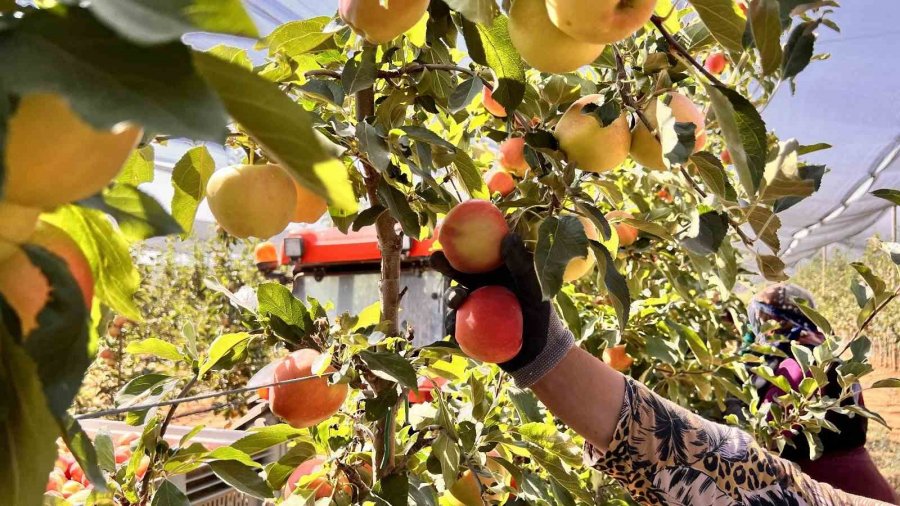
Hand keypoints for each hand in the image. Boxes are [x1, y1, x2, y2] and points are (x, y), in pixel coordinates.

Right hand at [430, 234, 574, 386]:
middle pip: (461, 273)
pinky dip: (452, 323)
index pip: (480, 255)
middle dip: (446, 265)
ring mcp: (477, 308)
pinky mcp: (471, 327)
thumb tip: (508, 237)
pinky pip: (456, 323)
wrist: (539, 353)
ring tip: (457, 302)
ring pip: (457, 298)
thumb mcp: (534, 288)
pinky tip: (454, 326)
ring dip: (453, 297)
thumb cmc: (541, 315)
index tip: (453, 235)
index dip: (465, 244)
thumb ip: (521, 264)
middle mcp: (485, 288)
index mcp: (499, 274)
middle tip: (435, 257)